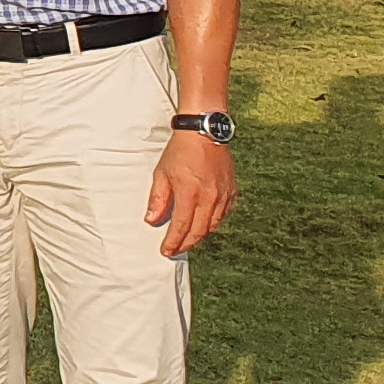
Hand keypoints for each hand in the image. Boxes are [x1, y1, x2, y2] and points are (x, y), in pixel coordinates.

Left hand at [144, 129, 235, 256]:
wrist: (204, 133)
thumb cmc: (180, 151)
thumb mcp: (162, 173)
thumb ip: (158, 199)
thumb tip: (152, 219)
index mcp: (190, 194)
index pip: (181, 227)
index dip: (173, 242)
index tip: (166, 251)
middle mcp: (210, 198)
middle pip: (199, 231)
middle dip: (186, 243)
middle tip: (176, 250)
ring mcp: (223, 195)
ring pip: (213, 225)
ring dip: (200, 235)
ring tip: (188, 239)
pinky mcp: (231, 191)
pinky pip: (223, 214)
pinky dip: (213, 223)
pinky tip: (205, 224)